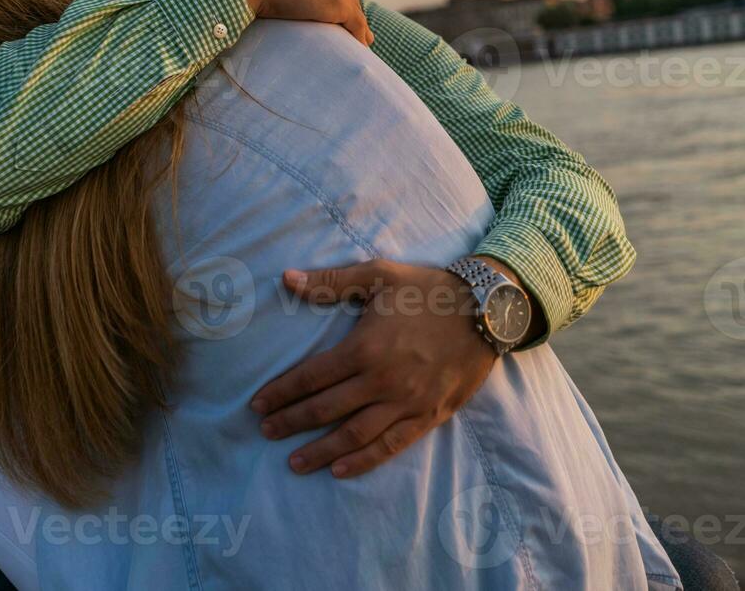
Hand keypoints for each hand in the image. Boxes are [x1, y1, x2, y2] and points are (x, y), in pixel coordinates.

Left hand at [248, 259, 507, 478]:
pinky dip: (363, 461)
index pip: (311, 377)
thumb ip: (330, 281)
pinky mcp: (428, 416)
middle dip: (291, 422)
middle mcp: (381, 380)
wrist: (487, 310)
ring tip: (293, 462)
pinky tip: (340, 470)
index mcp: (364, 347)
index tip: (257, 404)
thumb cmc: (428, 290)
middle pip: (326, 409)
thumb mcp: (378, 275)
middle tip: (265, 431)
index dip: (281, 392)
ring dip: (320, 451)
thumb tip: (286, 278)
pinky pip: (390, 445)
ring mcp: (405, 402)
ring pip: (354, 435)